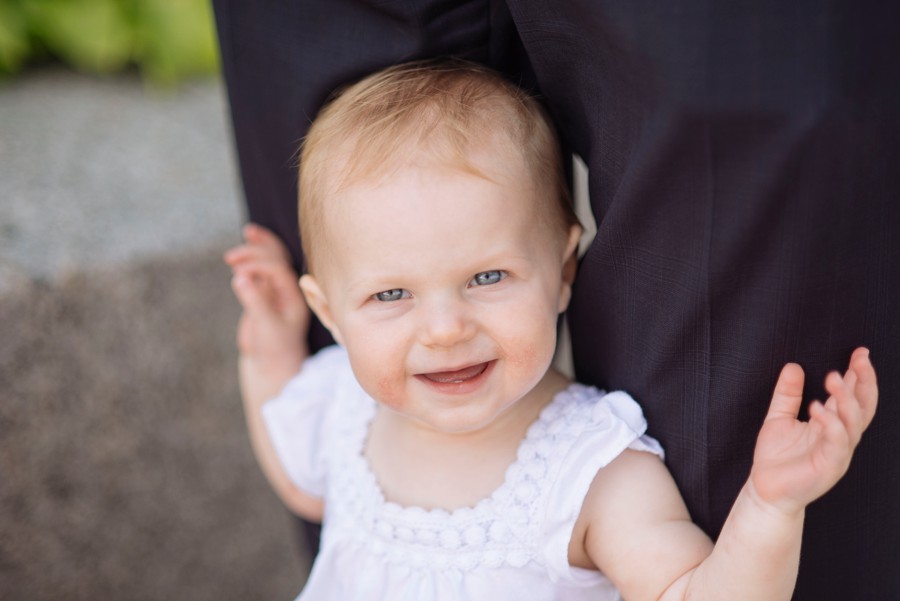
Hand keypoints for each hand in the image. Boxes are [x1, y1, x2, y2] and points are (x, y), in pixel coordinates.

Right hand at [224, 224, 309, 393]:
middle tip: (230, 257)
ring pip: (270, 259)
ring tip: (248, 231)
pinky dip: (251, 258)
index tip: (237, 271)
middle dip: (255, 253)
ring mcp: (275, 289)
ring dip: (259, 246)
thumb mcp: (265, 326)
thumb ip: (255, 301)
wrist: (271, 363)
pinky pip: (259, 269)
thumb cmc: (274, 347)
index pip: (278, 269)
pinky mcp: (263, 293)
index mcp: (295, 295)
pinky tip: (243, 249)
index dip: (258, 265)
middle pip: (275, 260)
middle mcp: (287, 289)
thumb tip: (239, 277)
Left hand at [749, 347, 877, 514]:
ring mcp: (839, 452)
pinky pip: (837, 441)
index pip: (855, 396)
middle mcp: (841, 437)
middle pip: (864, 406)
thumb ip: (787, 394)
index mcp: (833, 424)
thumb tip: (794, 366)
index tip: (860, 352)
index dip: (860, 375)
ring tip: (834, 377)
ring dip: (846, 398)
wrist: (764, 489)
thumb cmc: (775, 457)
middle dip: (865, 381)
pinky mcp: (830, 466)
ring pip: (854, 422)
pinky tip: (817, 407)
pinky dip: (830, 422)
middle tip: (859, 359)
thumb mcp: (778, 417)